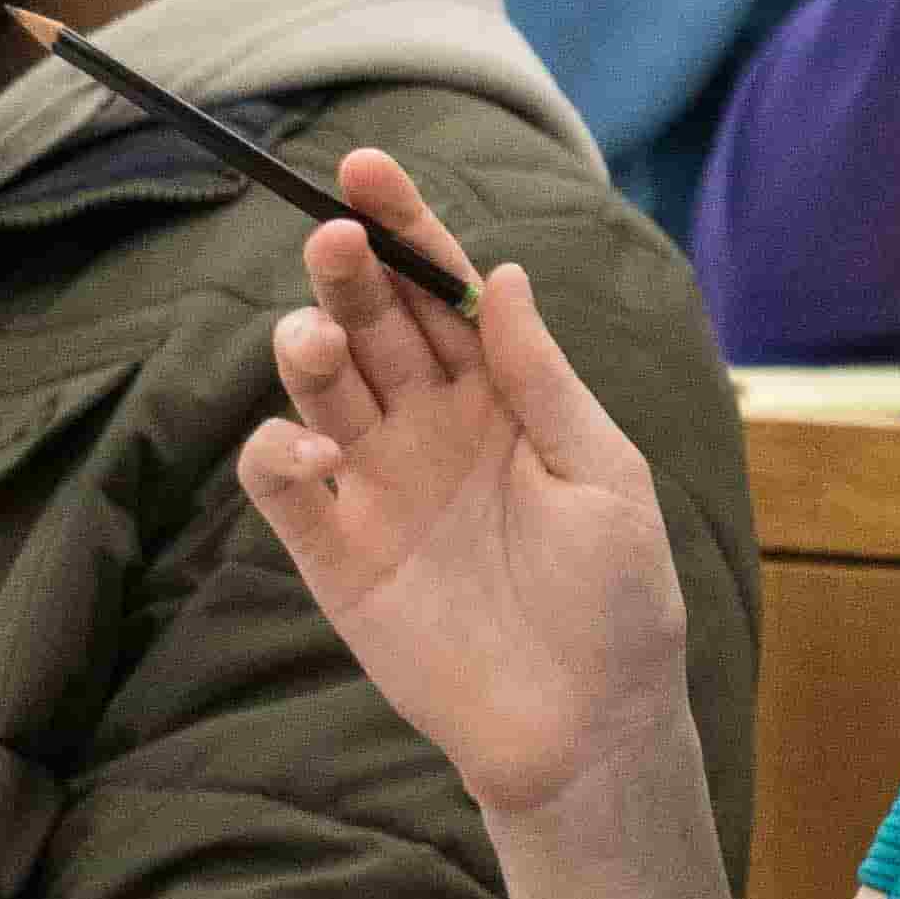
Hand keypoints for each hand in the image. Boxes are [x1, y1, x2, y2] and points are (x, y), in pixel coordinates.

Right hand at [232, 147, 690, 820]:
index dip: (405, 228)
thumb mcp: (604, 475)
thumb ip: (544, 379)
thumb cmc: (621, 599)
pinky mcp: (338, 555)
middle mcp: (432, 425)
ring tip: (317, 334)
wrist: (591, 729)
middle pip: (374, 324)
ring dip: (308, 348)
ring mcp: (379, 485)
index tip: (365, 169)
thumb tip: (503, 275)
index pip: (443, 290)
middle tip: (333, 237)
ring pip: (322, 389)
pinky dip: (278, 453)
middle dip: (348, 271)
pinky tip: (307, 444)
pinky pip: (285, 488)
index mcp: (502, 393)